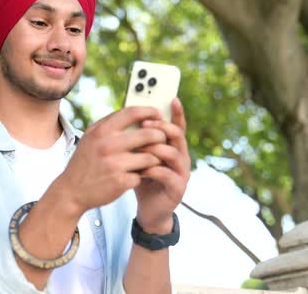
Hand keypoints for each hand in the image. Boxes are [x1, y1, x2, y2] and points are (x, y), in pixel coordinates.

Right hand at [53, 106, 166, 215]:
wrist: (71, 191)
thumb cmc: (85, 162)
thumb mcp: (91, 138)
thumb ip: (110, 125)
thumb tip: (134, 114)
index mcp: (101, 131)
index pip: (132, 113)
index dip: (149, 111)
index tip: (158, 114)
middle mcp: (108, 145)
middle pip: (149, 134)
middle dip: (161, 136)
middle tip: (163, 139)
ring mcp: (115, 164)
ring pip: (151, 157)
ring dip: (155, 158)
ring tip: (151, 160)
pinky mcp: (121, 182)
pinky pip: (144, 174)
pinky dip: (144, 175)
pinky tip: (138, 175)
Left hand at [134, 98, 190, 233]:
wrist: (148, 209)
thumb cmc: (142, 179)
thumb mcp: (138, 156)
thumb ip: (137, 139)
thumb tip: (125, 116)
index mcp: (172, 147)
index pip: (177, 125)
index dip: (177, 112)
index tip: (172, 98)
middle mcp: (181, 157)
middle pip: (177, 135)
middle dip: (162, 128)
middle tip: (145, 124)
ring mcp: (182, 173)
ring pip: (174, 154)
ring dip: (156, 148)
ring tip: (140, 147)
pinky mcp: (178, 189)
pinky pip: (168, 175)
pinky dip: (154, 170)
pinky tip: (141, 169)